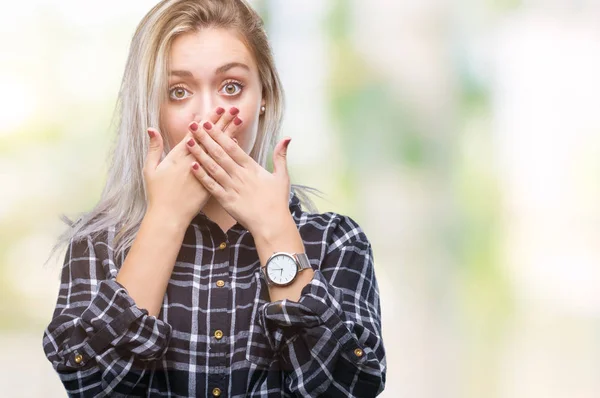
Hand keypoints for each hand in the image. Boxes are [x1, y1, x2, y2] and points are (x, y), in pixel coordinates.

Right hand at [143, 107, 229, 226]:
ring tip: (239, 121)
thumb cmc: (158, 194)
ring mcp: (203, 172)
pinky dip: (229, 154)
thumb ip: (154, 148)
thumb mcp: (150, 169)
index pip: (196, 134)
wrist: (168, 216)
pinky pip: (222, 164)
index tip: (218, 109)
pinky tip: (237, 144)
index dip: (208, 120)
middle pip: (210, 138)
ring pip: (218, 149)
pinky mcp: (210, 183)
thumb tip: (151, 129)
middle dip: (222, 122)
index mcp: (178, 156)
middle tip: (234, 109)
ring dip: (229, 133)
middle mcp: (193, 161)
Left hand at [188, 109, 292, 236]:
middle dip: (205, 138)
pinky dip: (202, 176)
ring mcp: (232, 188)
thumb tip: (287, 138)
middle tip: (193, 125)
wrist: (272, 224)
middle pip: (219, 153)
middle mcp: (240, 175)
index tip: (209, 124)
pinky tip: (192, 166)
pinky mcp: (226, 201)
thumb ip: (281, 156)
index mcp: (252, 168)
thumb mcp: (282, 176)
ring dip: (200, 154)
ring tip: (188, 142)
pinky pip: (211, 186)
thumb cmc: (277, 201)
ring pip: (213, 167)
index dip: (219, 134)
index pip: (233, 147)